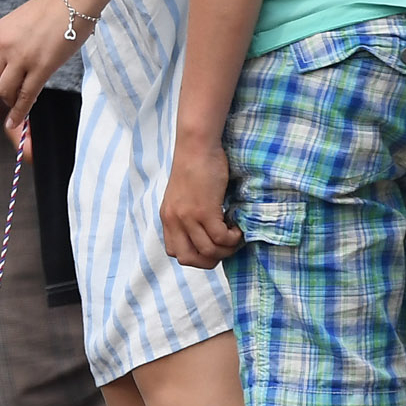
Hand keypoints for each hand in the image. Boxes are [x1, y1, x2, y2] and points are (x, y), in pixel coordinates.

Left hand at [0, 0, 86, 127]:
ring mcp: (22, 57)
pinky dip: (18, 113)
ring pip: (3, 91)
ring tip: (17, 101)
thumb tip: (7, 65)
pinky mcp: (42, 67)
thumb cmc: (52, 8)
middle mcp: (4, 46)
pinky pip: (25, 96)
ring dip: (9, 100)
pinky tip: (15, 123)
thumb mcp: (18, 21)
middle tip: (6, 95)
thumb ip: (8, 41)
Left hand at [161, 137, 239, 268]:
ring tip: (235, 234)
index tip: (211, 242)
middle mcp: (174, 221)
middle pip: (189, 259)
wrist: (197, 146)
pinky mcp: (204, 211)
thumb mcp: (185, 196)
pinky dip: (233, 238)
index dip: (196, 254)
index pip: (175, 253)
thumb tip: (208, 236)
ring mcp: (187, 217)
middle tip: (225, 245)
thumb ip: (189, 216)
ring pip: (208, 252)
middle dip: (211, 259)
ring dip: (227, 249)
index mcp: (168, 218)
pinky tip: (237, 226)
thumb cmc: (196, 167)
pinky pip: (221, 239)